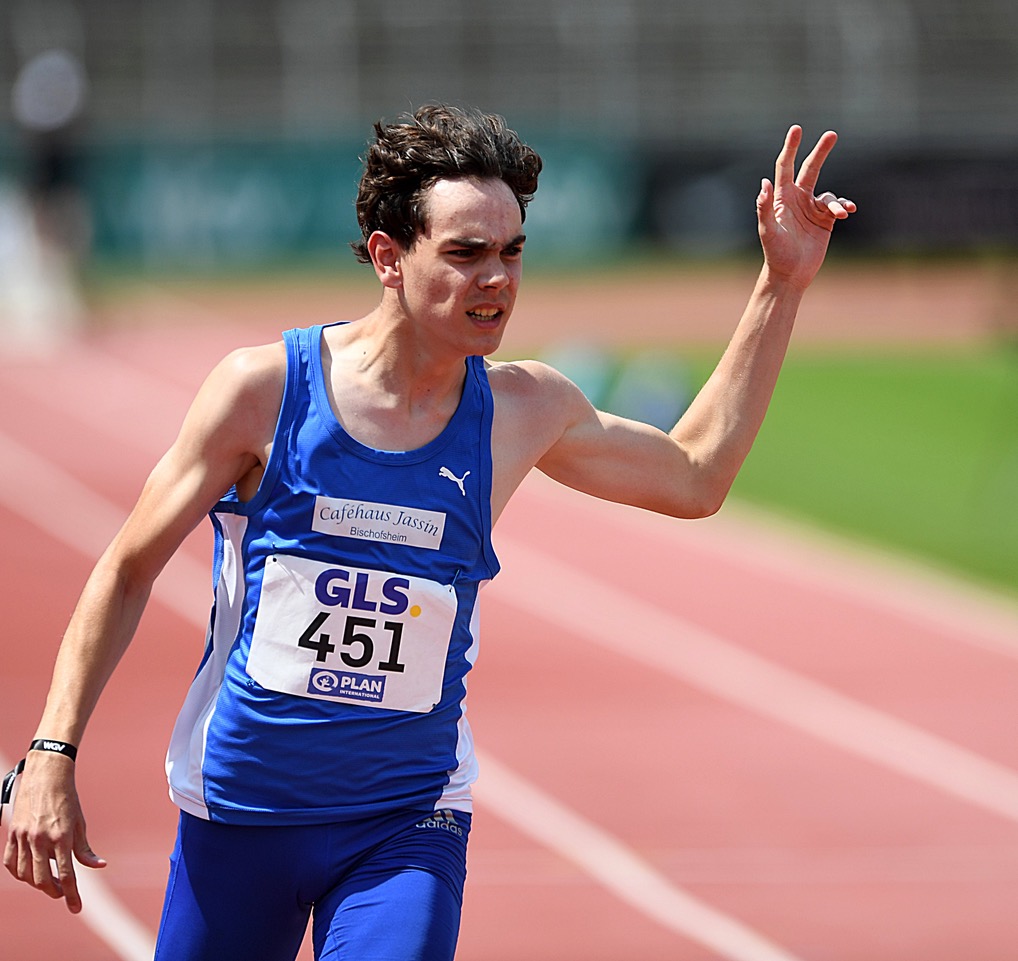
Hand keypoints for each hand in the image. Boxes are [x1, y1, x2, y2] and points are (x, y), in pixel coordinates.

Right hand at [3, 753, 105, 912]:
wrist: (47, 775)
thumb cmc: (68, 799)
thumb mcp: (80, 823)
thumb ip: (85, 849)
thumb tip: (100, 866)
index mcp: (61, 837)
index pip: (66, 875)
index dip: (71, 895)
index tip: (76, 908)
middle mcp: (40, 839)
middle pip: (42, 880)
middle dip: (53, 891)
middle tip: (63, 893)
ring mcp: (23, 837)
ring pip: (24, 875)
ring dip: (36, 884)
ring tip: (49, 882)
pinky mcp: (12, 833)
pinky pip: (10, 862)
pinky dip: (18, 873)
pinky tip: (29, 873)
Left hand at [756, 125, 856, 290]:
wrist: (790, 274)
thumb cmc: (775, 253)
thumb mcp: (767, 230)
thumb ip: (764, 207)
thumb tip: (763, 184)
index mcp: (782, 198)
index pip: (785, 167)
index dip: (791, 148)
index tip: (797, 129)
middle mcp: (797, 200)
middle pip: (810, 169)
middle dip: (820, 152)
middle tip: (832, 134)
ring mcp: (812, 209)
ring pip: (829, 195)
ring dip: (836, 202)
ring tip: (839, 213)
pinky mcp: (825, 221)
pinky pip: (838, 207)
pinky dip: (844, 207)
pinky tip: (848, 212)